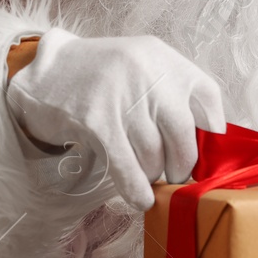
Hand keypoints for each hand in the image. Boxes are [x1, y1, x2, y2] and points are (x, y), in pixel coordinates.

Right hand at [5, 28, 225, 209]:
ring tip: (148, 177)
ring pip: (154, 154)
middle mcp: (148, 73)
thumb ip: (172, 94)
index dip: (212, 132)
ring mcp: (122, 97)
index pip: (207, 97)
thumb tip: (207, 143)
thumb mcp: (142, 67)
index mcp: (164, 58)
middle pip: (184, 134)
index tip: (207, 154)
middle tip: (175, 175)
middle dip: (183, 164)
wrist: (45, 72)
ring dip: (154, 175)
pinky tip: (140, 198)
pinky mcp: (97, 122)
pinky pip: (128, 167)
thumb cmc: (102, 77)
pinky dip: (137, 189)